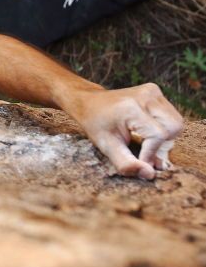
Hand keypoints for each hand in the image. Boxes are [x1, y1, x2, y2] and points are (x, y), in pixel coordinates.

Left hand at [69, 83, 183, 179]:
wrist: (89, 103)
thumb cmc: (96, 125)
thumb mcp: (107, 147)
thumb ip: (126, 163)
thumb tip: (150, 174)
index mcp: (131, 108)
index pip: (158, 135)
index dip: (152, 152)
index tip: (141, 161)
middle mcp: (146, 95)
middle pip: (174, 127)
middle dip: (162, 144)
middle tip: (144, 149)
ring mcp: (152, 91)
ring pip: (176, 121)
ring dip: (165, 136)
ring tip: (144, 139)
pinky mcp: (155, 91)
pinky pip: (171, 115)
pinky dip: (163, 126)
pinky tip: (145, 129)